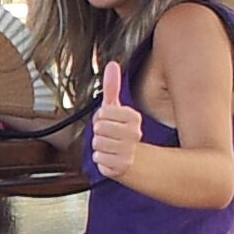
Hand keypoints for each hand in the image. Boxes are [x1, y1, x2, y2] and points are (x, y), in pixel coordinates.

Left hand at [88, 60, 142, 179]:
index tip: (111, 121)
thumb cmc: (123, 133)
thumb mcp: (118, 109)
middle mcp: (133, 134)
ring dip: (100, 147)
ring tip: (111, 147)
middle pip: (98, 129)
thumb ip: (113, 88)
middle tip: (110, 136)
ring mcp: (128, 151)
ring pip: (96, 144)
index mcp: (134, 118)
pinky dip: (102, 160)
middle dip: (100, 133)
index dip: (102, 117)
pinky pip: (97, 160)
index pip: (103, 112)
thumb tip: (112, 65)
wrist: (137, 161)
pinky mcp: (120, 167)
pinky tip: (112, 158)